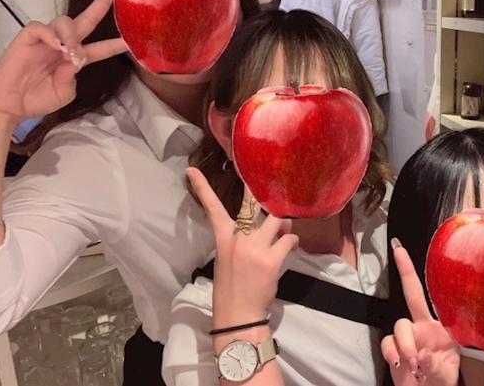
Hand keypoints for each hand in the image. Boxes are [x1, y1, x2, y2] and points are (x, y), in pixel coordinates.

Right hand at [0, 0, 126, 124]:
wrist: (12, 105)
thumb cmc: (38, 99)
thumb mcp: (64, 92)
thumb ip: (72, 76)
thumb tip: (76, 58)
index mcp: (76, 58)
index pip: (101, 47)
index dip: (116, 42)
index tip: (132, 37)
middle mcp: (64, 44)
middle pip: (86, 19)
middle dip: (101, 2)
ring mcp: (46, 39)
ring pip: (65, 21)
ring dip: (72, 36)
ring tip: (70, 53)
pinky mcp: (28, 37)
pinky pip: (41, 27)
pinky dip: (51, 35)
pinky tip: (55, 47)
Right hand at [186, 168, 298, 325]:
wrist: (239, 314)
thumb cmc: (233, 287)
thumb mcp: (228, 258)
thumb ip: (242, 238)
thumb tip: (265, 223)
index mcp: (223, 238)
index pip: (211, 208)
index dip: (202, 187)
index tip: (191, 170)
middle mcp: (237, 238)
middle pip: (252, 205)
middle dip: (262, 191)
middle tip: (273, 180)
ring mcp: (255, 248)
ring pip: (278, 219)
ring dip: (285, 223)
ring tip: (283, 231)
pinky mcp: (271, 259)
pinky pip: (289, 238)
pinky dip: (292, 241)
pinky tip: (289, 247)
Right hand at [381, 239, 459, 385]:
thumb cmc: (441, 383)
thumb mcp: (446, 375)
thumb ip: (436, 366)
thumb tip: (422, 354)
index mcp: (443, 329)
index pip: (436, 298)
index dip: (427, 277)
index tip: (412, 251)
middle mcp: (424, 327)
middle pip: (412, 296)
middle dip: (405, 271)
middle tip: (398, 251)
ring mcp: (408, 337)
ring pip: (401, 326)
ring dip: (407, 346)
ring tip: (415, 366)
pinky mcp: (394, 348)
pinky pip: (388, 342)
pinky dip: (392, 353)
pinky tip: (401, 364)